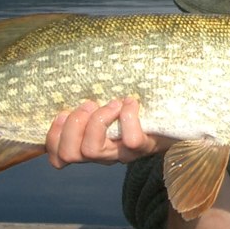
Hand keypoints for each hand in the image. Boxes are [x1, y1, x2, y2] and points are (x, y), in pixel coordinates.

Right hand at [45, 97, 172, 167]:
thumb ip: (90, 97)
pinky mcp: (144, 148)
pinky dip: (128, 117)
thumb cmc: (137, 105)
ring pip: (93, 151)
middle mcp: (104, 154)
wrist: (176, 119)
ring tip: (111, 103)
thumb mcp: (109, 102)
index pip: (59, 158)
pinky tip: (131, 102)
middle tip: (89, 104)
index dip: (53, 137)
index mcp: (90, 144)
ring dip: (97, 120)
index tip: (62, 112)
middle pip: (71, 154)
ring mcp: (123, 153)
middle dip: (73, 125)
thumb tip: (71, 70)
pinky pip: (131, 140)